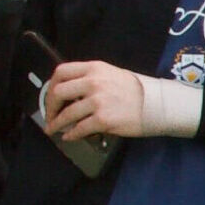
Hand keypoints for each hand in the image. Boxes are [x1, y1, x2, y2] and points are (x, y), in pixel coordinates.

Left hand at [39, 61, 160, 140]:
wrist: (154, 104)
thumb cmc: (134, 90)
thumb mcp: (110, 74)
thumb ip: (89, 78)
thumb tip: (69, 92)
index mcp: (94, 68)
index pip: (61, 72)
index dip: (51, 86)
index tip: (51, 97)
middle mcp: (93, 82)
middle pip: (58, 92)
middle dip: (50, 107)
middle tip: (50, 116)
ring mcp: (98, 101)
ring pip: (67, 114)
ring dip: (57, 124)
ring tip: (54, 130)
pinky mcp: (103, 119)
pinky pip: (79, 129)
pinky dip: (71, 135)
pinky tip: (70, 137)